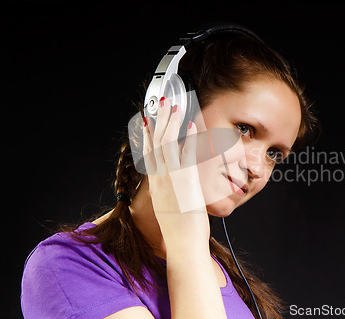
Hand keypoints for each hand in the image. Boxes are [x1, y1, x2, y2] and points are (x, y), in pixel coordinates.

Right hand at [142, 97, 208, 246]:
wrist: (182, 243)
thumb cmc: (179, 230)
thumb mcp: (167, 208)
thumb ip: (168, 194)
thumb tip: (173, 188)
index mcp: (156, 184)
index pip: (149, 153)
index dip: (148, 135)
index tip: (148, 121)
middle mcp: (160, 178)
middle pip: (157, 142)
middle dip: (161, 120)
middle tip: (164, 104)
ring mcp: (172, 178)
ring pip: (168, 143)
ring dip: (172, 122)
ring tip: (176, 106)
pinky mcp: (186, 180)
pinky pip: (187, 154)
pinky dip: (189, 138)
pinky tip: (192, 125)